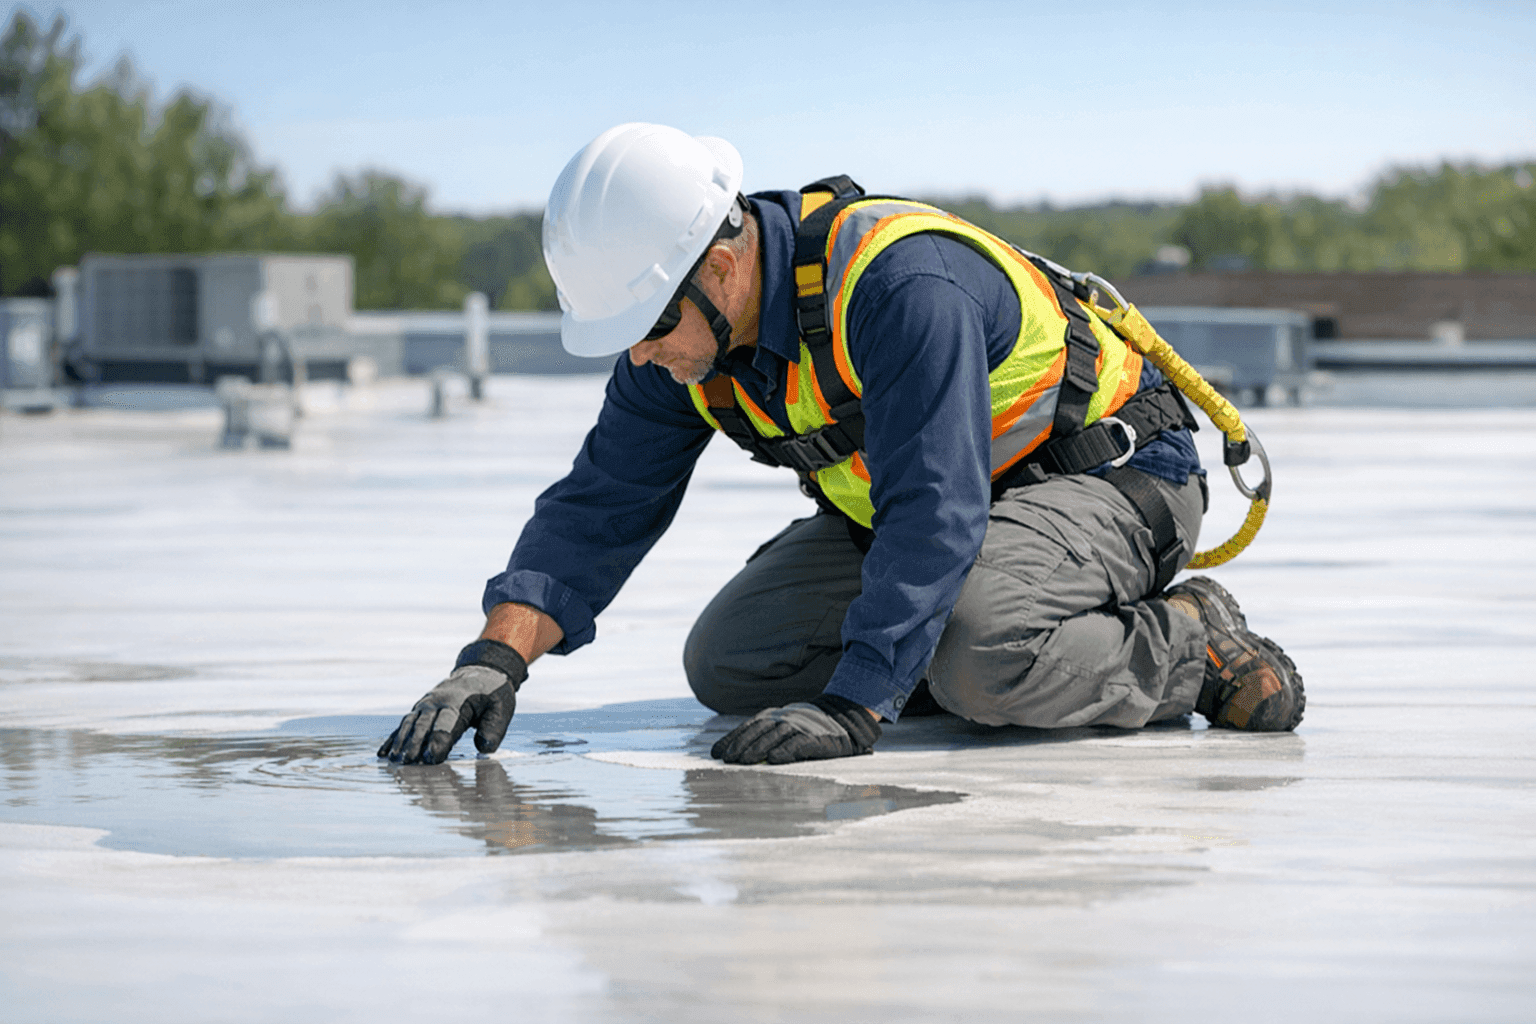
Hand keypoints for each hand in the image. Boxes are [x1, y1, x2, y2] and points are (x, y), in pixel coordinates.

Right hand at [378, 641, 527, 763]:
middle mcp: (438, 701)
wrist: (481, 673)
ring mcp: (426, 704)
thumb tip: (484, 748)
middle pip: (423, 724)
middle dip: (415, 744)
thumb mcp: (502, 708)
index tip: (431, 758)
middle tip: (408, 762)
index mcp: (459, 702)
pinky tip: (384, 753)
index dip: (438, 741)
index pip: (446, 724)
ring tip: (394, 760)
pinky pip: (405, 723)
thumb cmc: (493, 694)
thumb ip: (494, 728)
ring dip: (401, 742)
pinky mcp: (421, 709)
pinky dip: (394, 738)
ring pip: (410, 723)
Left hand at [710, 694, 880, 764]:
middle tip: (728, 760)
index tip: (716, 753)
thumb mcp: (783, 730)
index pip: (748, 727)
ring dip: (758, 748)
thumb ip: (762, 738)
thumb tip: (732, 754)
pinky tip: (773, 760)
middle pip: (759, 731)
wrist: (844, 719)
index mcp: (775, 716)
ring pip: (776, 737)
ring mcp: (801, 727)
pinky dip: (786, 750)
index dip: (732, 739)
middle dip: (742, 745)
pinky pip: (799, 743)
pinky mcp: (817, 738)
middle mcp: (785, 719)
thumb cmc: (807, 730)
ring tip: (744, 761)